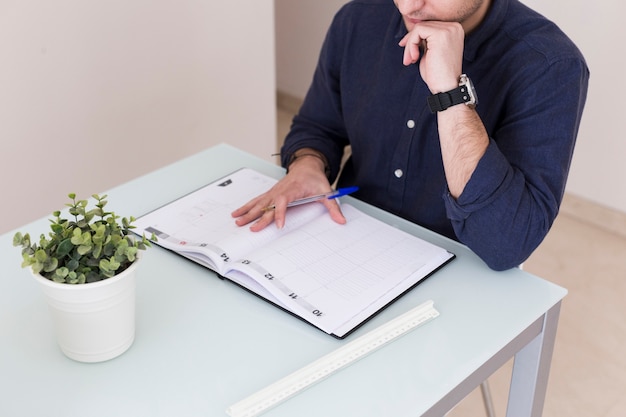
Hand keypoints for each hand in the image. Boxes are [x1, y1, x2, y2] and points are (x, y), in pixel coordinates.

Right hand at [231, 153, 346, 230]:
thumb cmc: (314, 179)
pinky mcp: (271, 193)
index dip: (280, 213)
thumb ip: (333, 207)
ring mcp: (274, 191)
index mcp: (293, 189)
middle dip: (258, 217)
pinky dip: (247, 206)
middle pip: (268, 204)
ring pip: (259, 202)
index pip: (284, 201)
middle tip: (251, 228)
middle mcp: (280, 190)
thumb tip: (341, 220)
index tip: (279, 225)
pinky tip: (238, 213)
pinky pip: (257, 200)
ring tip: (238, 221)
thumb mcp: (326, 192)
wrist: (307, 166)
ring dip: (248, 212)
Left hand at [398, 21, 464, 92]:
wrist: (446, 87)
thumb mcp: (431, 52)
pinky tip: (414, 58)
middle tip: (408, 59)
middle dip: (411, 42)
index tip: (409, 52)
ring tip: (410, 60)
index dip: (415, 38)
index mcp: (454, 31)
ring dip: (410, 45)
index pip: (429, 26)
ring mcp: (448, 30)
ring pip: (419, 28)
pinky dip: (411, 45)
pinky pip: (418, 31)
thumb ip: (426, 40)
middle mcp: (454, 27)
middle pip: (424, 26)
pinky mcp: (440, 34)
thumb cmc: (438, 74)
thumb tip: (411, 32)